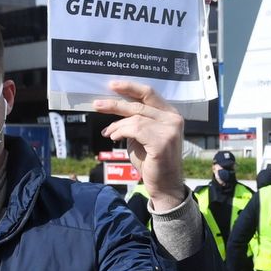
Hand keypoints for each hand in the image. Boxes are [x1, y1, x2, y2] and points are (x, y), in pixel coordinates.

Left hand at [94, 81, 184, 210]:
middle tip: (97, 104)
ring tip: (108, 133)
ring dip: (117, 124)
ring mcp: (170, 129)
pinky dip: (121, 131)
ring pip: (135, 117)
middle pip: (140, 104)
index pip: (149, 94)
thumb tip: (115, 110)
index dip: (130, 87)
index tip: (112, 85)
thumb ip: (136, 122)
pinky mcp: (162, 140)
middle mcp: (173, 119)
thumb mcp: (142, 137)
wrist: (164, 185)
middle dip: (115, 104)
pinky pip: (135, 129)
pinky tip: (114, 137)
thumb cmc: (152, 162)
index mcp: (170, 114)